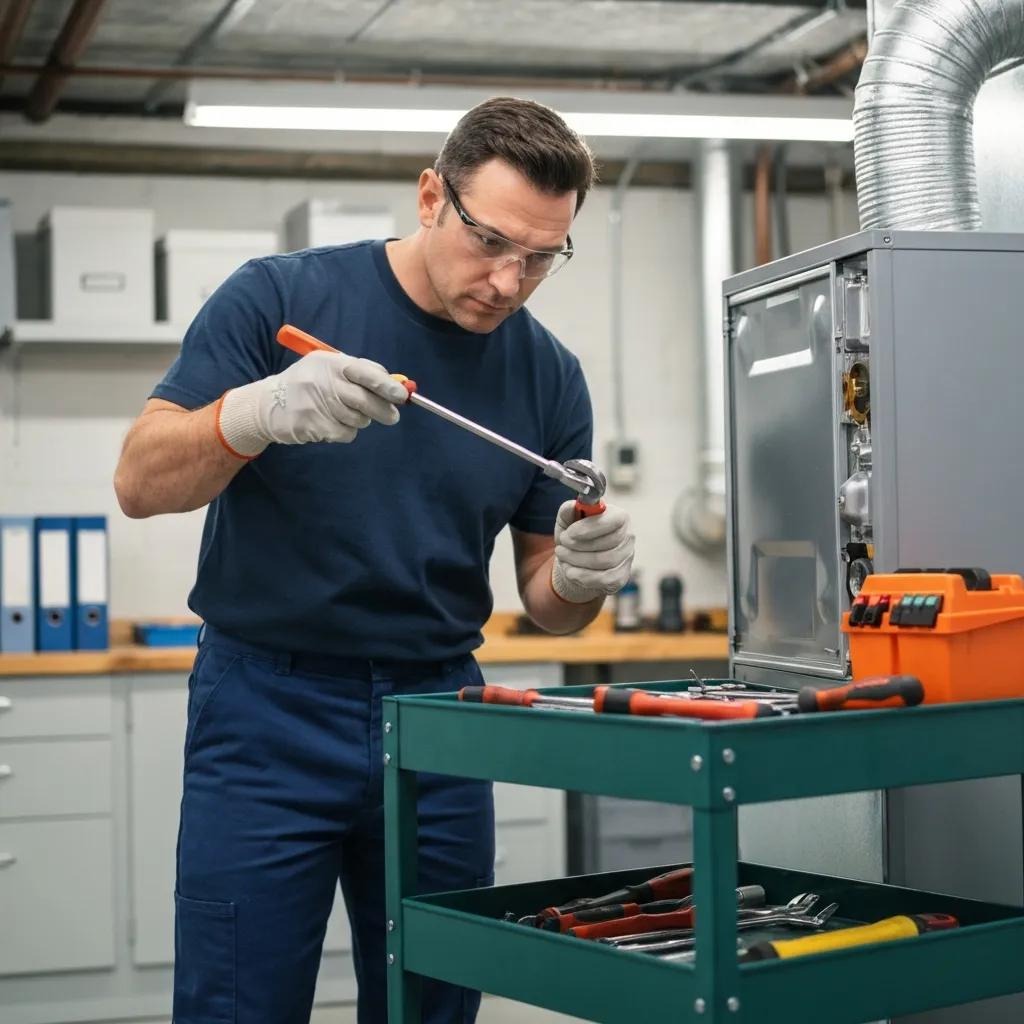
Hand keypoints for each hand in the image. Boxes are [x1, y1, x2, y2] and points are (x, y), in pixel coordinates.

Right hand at [217, 350, 408, 457]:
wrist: (267, 405)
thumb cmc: (307, 384)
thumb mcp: (328, 368)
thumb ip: (361, 373)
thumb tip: (396, 384)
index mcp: (329, 362)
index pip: (364, 372)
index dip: (386, 385)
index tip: (402, 395)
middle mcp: (322, 381)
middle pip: (365, 400)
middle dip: (384, 410)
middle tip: (392, 416)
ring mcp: (316, 404)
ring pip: (358, 419)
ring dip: (359, 420)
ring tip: (342, 413)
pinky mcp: (313, 426)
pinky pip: (345, 433)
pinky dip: (345, 431)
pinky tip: (330, 423)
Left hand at [551, 501, 634, 603]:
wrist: (578, 558)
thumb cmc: (575, 534)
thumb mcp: (568, 519)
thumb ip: (568, 510)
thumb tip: (572, 506)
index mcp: (619, 516)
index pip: (613, 521)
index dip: (590, 528)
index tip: (568, 533)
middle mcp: (628, 536)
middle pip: (607, 543)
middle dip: (578, 546)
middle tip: (561, 545)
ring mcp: (627, 558)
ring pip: (603, 562)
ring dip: (576, 560)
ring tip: (562, 555)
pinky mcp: (621, 576)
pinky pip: (603, 579)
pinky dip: (582, 576)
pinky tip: (570, 571)